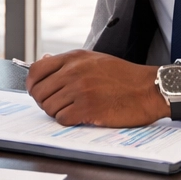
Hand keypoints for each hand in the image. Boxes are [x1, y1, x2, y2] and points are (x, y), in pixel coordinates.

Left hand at [24, 51, 169, 126]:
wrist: (148, 89)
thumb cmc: (124, 76)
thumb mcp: (94, 59)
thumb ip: (67, 62)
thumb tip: (43, 61)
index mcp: (74, 58)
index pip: (36, 70)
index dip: (32, 85)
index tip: (36, 92)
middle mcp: (74, 71)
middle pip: (39, 92)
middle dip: (45, 102)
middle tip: (57, 105)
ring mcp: (80, 89)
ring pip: (49, 107)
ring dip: (57, 113)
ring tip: (72, 111)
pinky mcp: (88, 108)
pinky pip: (62, 119)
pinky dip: (68, 121)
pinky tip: (80, 117)